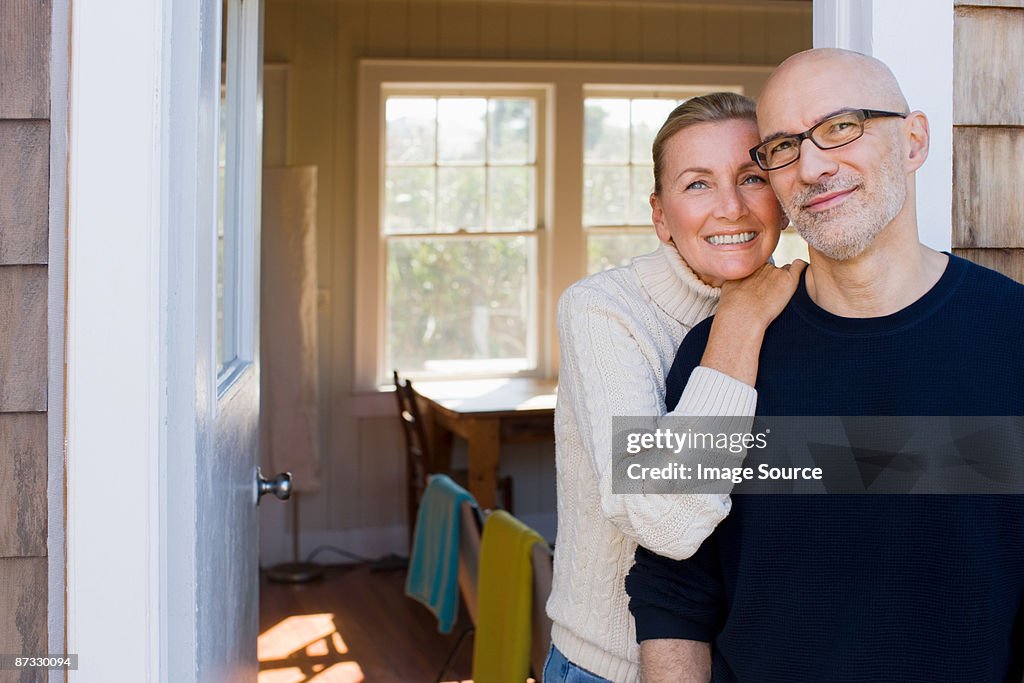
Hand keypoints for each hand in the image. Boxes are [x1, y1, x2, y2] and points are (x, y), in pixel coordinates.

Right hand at [698, 260, 805, 385]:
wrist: (741, 317)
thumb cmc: (732, 311)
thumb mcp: (728, 290)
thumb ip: (736, 283)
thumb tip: (738, 288)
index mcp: (748, 269)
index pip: (761, 267)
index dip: (765, 279)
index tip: (764, 292)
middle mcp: (762, 267)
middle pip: (775, 269)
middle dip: (776, 280)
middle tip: (774, 296)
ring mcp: (776, 272)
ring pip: (788, 271)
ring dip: (788, 281)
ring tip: (785, 296)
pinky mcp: (789, 279)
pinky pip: (801, 267)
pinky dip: (803, 272)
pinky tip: (801, 283)